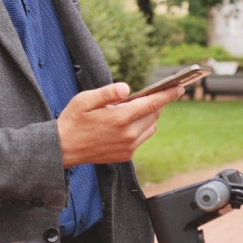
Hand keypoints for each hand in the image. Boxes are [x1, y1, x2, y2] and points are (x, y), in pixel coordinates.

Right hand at [57, 82, 184, 166]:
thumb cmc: (73, 121)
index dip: (167, 95)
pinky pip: (142, 138)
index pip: (152, 104)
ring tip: (133, 110)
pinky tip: (126, 124)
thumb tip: (127, 88)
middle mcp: (128, 134)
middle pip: (154, 114)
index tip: (179, 88)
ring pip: (151, 127)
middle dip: (155, 103)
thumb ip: (108, 92)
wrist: (63, 148)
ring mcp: (128, 147)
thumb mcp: (85, 100)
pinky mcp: (125, 155)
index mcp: (120, 118)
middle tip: (147, 95)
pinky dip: (140, 129)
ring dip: (148, 117)